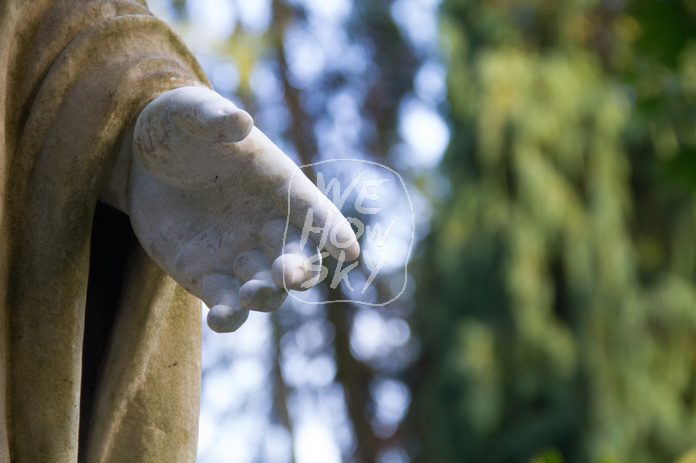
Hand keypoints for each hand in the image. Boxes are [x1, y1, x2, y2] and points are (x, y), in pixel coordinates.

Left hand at [126, 87, 358, 331]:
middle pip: (298, 257)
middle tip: (287, 275)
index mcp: (278, 184)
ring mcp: (240, 256)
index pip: (314, 210)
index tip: (348, 252)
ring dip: (267, 296)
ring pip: (268, 289)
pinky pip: (227, 305)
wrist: (144, 161)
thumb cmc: (179, 129)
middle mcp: (268, 225)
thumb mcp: (188, 112)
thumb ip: (212, 117)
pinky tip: (220, 319)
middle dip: (299, 270)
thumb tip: (239, 121)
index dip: (332, 230)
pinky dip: (229, 318)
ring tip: (249, 294)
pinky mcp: (208, 278)